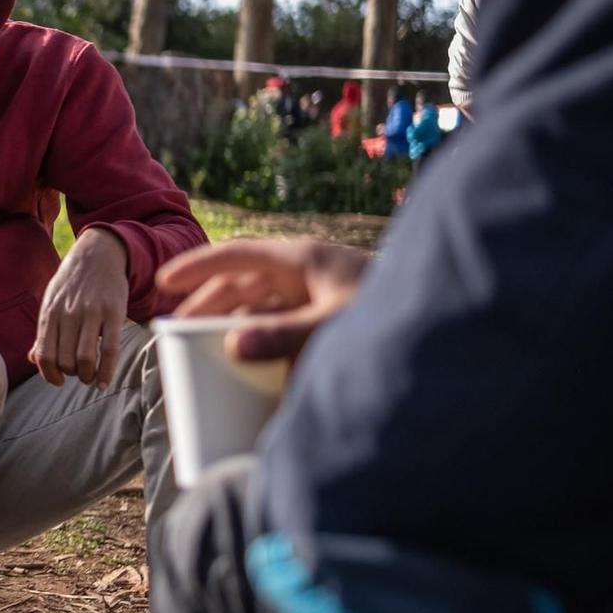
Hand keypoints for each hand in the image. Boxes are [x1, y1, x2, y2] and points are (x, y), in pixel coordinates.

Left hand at [32, 227, 130, 385]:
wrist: (98, 254)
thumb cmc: (72, 284)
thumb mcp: (51, 302)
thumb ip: (44, 332)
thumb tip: (32, 359)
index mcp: (50, 313)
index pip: (44, 355)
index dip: (49, 375)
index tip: (57, 381)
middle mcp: (68, 314)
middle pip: (65, 361)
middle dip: (71, 374)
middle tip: (78, 373)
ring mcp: (92, 313)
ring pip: (85, 359)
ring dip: (87, 376)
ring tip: (90, 377)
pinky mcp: (114, 313)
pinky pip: (110, 349)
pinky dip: (107, 371)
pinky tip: (104, 382)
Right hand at [154, 238, 371, 361]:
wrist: (449, 323)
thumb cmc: (391, 318)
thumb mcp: (332, 326)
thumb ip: (284, 336)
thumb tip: (234, 346)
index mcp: (303, 260)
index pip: (237, 255)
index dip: (198, 267)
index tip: (163, 282)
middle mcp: (309, 272)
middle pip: (246, 280)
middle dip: (209, 301)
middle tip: (176, 327)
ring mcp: (321, 292)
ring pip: (264, 301)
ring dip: (233, 320)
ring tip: (206, 344)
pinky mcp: (332, 315)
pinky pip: (284, 320)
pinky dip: (263, 335)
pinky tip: (252, 357)